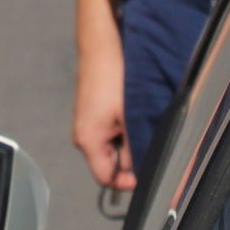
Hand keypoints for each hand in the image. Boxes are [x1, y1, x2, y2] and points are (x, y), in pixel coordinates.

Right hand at [73, 48, 133, 190]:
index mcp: (88, 141)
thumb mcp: (130, 118)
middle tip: (145, 135)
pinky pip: (110, 133)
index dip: (127, 180)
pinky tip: (129, 111)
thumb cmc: (113, 79)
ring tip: (136, 118)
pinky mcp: (92, 115)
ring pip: (112, 147)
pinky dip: (123, 128)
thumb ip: (134, 149)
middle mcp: (82, 136)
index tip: (147, 171)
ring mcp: (86, 125)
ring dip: (128, 140)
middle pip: (109, 163)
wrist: (102, 48)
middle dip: (130, 156)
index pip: (106, 179)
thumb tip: (140, 171)